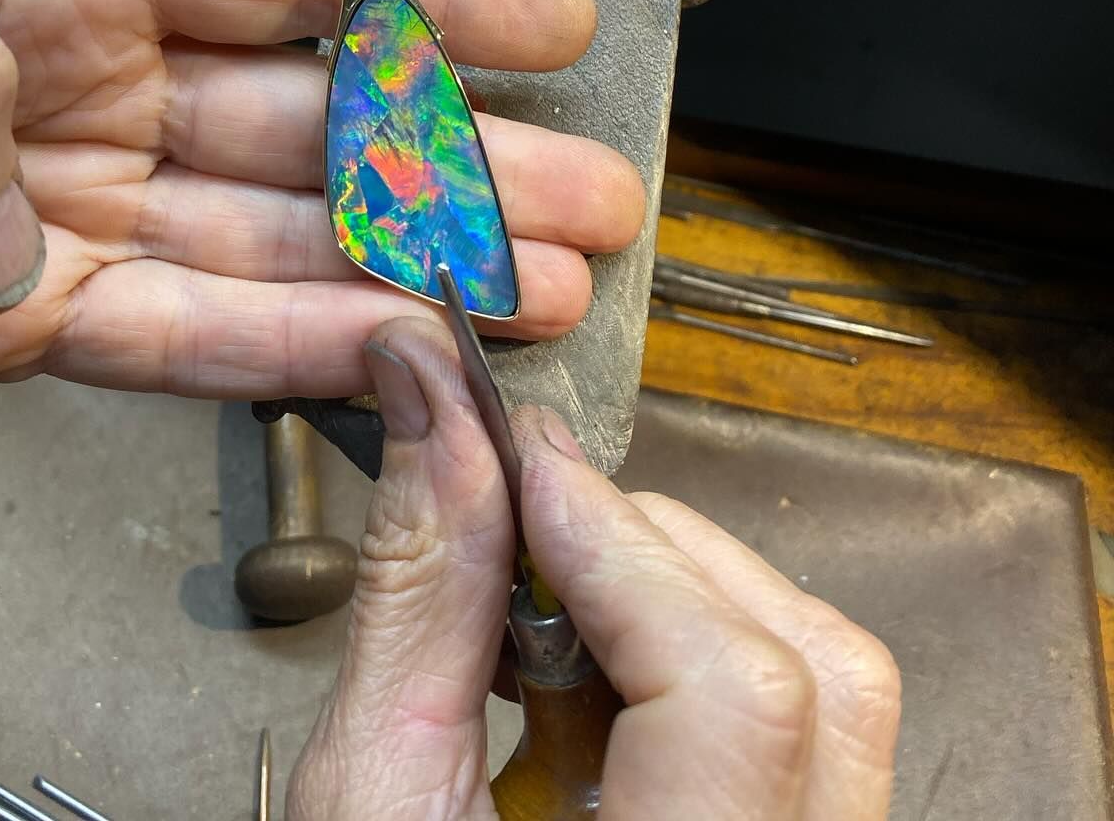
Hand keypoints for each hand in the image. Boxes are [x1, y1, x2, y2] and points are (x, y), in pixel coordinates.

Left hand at [0, 0, 640, 399]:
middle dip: (455, 154)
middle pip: (309, 117)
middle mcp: (75, 83)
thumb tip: (27, 235)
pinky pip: (175, 339)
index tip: (545, 16)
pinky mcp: (3, 332)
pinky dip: (288, 352)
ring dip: (408, 264)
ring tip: (537, 287)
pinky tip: (392, 355)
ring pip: (271, 237)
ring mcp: (51, 212)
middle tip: (586, 190)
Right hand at [290, 318, 900, 820]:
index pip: (736, 689)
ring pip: (831, 690)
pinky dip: (699, 657)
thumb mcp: (372, 802)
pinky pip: (809, 735)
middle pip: (810, 667)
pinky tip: (593, 675)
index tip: (519, 462)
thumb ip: (417, 599)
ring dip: (682, 595)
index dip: (623, 543)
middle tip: (521, 520)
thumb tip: (433, 420)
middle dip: (649, 552)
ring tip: (549, 610)